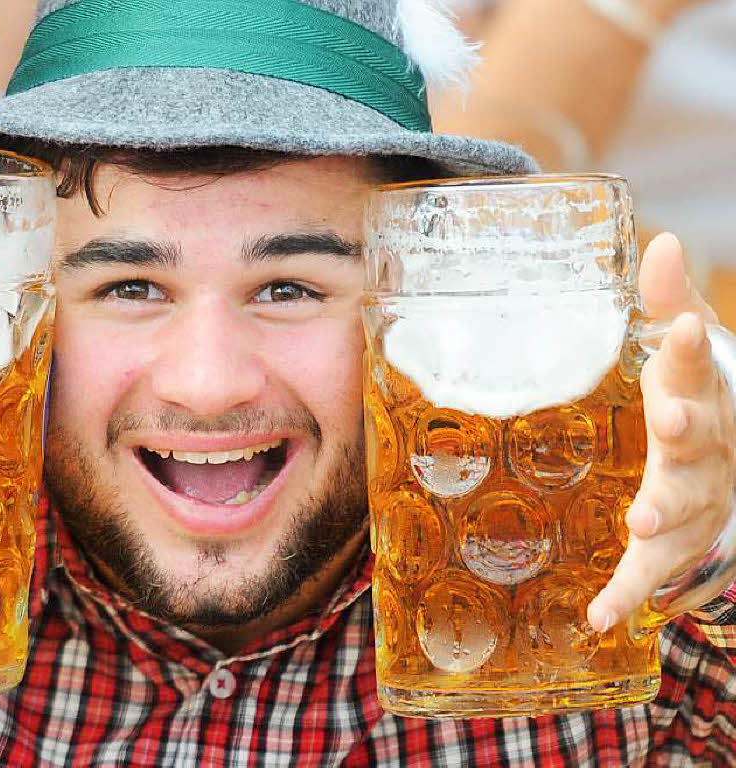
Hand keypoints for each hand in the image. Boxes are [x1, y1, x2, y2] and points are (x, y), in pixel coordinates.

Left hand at [587, 232, 734, 631]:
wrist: (730, 467)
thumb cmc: (698, 401)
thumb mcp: (687, 352)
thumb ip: (668, 302)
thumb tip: (659, 239)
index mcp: (700, 396)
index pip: (695, 366)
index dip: (686, 346)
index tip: (676, 327)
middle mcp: (705, 450)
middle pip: (699, 440)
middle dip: (687, 432)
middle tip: (671, 423)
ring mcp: (694, 501)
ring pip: (684, 507)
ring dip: (663, 514)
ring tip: (641, 522)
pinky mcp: (670, 543)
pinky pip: (650, 573)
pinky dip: (627, 596)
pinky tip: (599, 618)